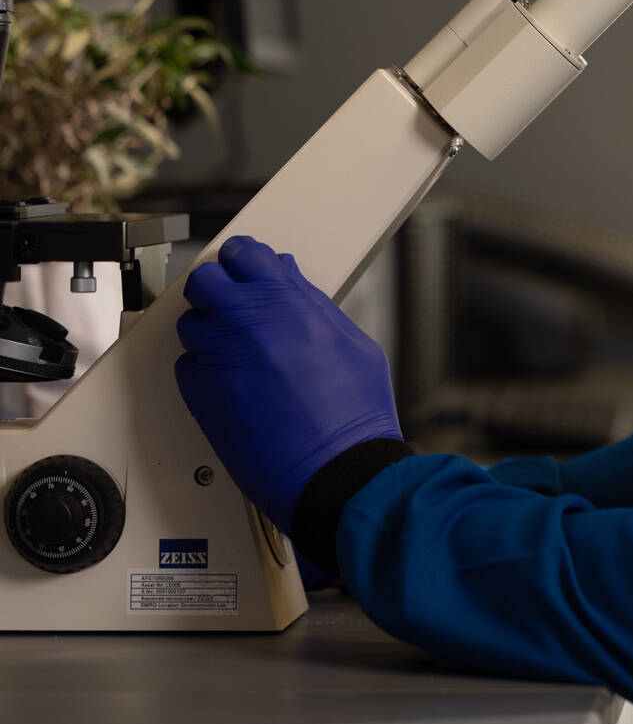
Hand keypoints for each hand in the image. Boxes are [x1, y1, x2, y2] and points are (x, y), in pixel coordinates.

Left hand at [175, 236, 401, 533]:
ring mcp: (217, 360)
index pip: (245, 254)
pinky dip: (204, 366)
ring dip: (210, 327)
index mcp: (286, 304)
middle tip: (235, 299)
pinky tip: (232, 378)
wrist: (333, 469)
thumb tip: (293, 286)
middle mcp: (244, 325)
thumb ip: (314, 306)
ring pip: (190, 323)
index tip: (247, 264)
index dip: (246, 257)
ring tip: (237, 345)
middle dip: (219, 286)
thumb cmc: (352, 416)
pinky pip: (187, 365)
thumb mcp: (354, 344)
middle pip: (205, 280)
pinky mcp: (200, 396)